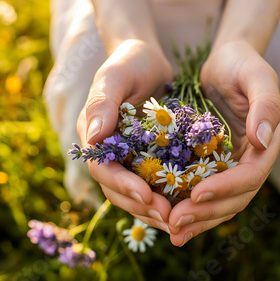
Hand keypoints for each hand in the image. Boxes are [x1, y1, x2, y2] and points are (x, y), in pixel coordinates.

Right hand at [77, 39, 175, 233]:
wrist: (148, 60)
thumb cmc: (130, 61)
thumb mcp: (116, 75)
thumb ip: (103, 102)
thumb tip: (92, 137)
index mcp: (93, 135)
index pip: (102, 169)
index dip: (122, 186)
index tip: (147, 196)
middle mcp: (107, 152)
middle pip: (118, 190)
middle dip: (142, 206)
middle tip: (171, 217)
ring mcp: (126, 158)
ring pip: (135, 193)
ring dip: (154, 210)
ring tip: (180, 220)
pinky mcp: (145, 159)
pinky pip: (153, 184)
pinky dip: (166, 198)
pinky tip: (187, 206)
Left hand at [168, 41, 279, 245]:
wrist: (225, 61)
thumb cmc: (240, 62)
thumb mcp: (256, 74)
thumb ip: (265, 104)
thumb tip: (262, 139)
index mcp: (271, 139)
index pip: (253, 174)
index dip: (227, 187)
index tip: (196, 195)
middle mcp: (258, 156)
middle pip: (239, 195)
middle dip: (209, 211)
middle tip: (176, 223)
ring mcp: (239, 162)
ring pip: (225, 201)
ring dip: (201, 219)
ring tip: (173, 232)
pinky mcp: (220, 163)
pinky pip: (209, 191)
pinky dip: (194, 207)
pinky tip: (172, 217)